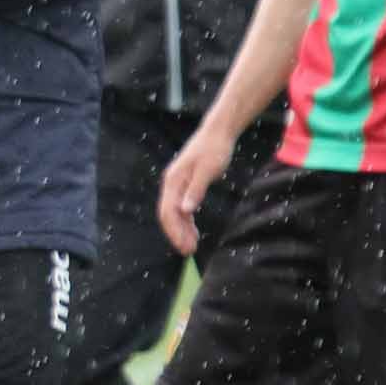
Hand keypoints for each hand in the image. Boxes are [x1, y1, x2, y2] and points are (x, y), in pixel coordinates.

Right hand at [159, 124, 234, 255]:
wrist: (217, 133)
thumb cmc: (214, 150)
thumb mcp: (207, 170)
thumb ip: (195, 190)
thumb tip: (185, 210)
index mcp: (174, 181)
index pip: (168, 211)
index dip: (174, 231)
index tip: (184, 247)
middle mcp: (171, 183)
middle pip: (167, 214)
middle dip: (176, 234)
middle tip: (188, 251)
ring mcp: (177, 184)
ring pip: (174, 212)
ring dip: (181, 230)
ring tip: (191, 245)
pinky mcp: (185, 184)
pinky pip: (181, 207)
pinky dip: (186, 221)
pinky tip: (193, 231)